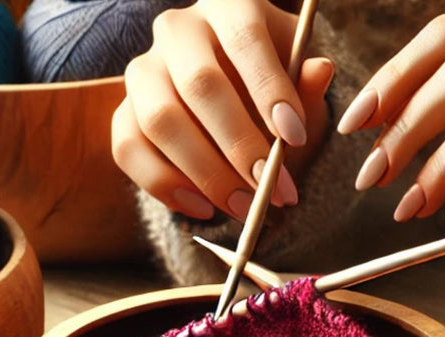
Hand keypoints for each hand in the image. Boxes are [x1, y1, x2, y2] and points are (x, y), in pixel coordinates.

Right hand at [112, 0, 333, 220]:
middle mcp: (178, 30)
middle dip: (239, 144)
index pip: (245, 38)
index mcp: (228, 6)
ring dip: (205, 173)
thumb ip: (305, 81)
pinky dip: (164, 185)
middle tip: (271, 188)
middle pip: (199, 84)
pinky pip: (128, 148)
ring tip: (242, 206)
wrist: (237, 100)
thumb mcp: (298, 79)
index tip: (295, 138)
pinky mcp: (123, 110)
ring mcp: (143, 70)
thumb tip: (320, 70)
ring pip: (160, 121)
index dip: (269, 88)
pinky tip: (203, 208)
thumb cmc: (272, 85)